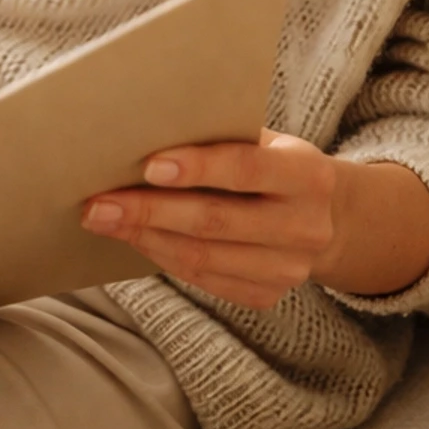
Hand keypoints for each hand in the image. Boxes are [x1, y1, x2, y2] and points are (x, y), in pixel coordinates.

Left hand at [81, 132, 428, 309]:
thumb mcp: (268, 142)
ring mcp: (289, 269)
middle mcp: (305, 227)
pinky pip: (204, 280)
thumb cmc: (276, 165)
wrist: (330, 218)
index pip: (248, 169)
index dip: (198, 168)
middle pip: (216, 222)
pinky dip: (162, 258)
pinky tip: (133, 239)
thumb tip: (142, 132)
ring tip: (103, 220)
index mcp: (310, 175)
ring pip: (203, 258)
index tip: (147, 164)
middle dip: (149, 211)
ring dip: (145, 238)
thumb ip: (222, 139)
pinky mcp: (268, 296)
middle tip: (98, 202)